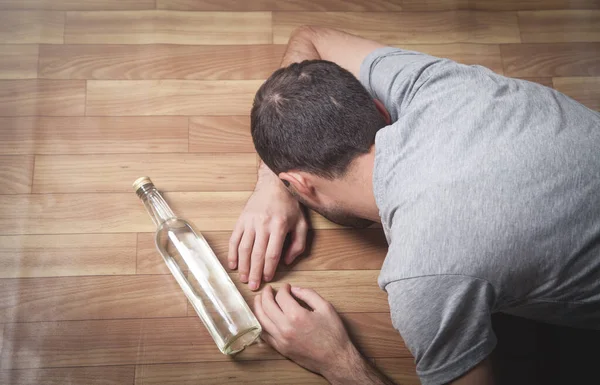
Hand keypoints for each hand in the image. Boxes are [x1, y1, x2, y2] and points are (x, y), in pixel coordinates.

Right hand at [228, 176, 307, 290]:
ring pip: (244, 248)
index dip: (269, 269)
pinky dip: (232, 253)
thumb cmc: (290, 204)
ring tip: (244, 278)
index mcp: (279, 226)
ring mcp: (250, 222)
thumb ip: (298, 244)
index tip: (268, 279)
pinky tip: (233, 264)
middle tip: (253, 286)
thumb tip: (286, 261)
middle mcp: (263, 225)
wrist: (274, 183)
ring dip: (243, 266)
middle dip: (255, 272)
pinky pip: (235, 239)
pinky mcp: (242, 219)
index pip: (272, 254)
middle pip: (257, 254)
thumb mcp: (301, 223)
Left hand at [254, 284, 360, 376]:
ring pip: (262, 321)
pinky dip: (261, 324)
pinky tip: (262, 317)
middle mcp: (285, 328)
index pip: (281, 297)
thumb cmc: (333, 334)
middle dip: (265, 294)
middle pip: (267, 306)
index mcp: (297, 316)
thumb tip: (294, 289)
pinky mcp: (281, 349)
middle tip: (268, 289)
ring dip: (258, 308)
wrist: (335, 359)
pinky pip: (265, 335)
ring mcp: (281, 340)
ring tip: (259, 300)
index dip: (283, 288)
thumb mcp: (325, 307)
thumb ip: (308, 294)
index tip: (287, 286)